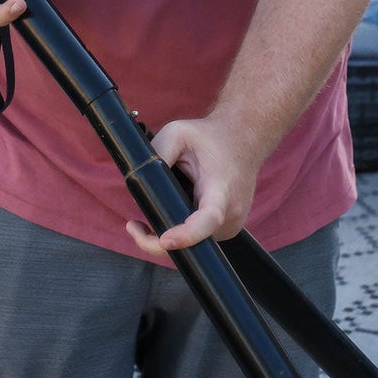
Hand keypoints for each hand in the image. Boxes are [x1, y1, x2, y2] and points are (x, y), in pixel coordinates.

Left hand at [124, 112, 263, 256]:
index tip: (166, 240)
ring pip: (194, 244)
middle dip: (159, 241)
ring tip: (161, 205)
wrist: (244, 140)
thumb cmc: (210, 137)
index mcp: (221, 189)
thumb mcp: (177, 132)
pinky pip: (200, 239)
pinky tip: (179, 207)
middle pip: (193, 243)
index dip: (188, 234)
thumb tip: (138, 190)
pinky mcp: (228, 229)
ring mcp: (232, 226)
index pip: (209, 219)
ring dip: (172, 231)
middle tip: (132, 226)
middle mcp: (231, 213)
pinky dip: (184, 229)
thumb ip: (156, 154)